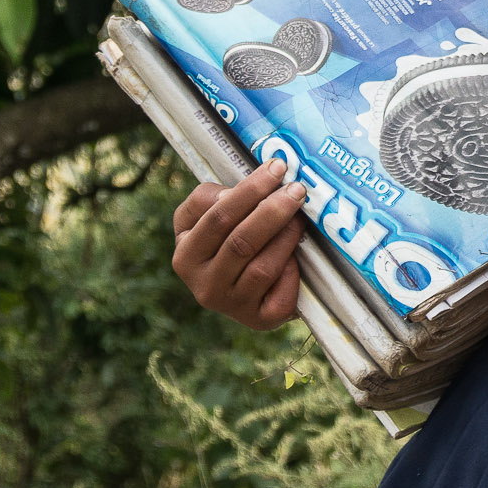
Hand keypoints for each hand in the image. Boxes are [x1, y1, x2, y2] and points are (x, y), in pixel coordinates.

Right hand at [171, 158, 307, 329]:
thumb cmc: (227, 241)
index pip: (217, 217)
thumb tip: (235, 193)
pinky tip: (300, 256)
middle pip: (241, 242)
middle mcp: (203, 286)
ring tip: (301, 216)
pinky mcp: (259, 321)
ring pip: (262, 267)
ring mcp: (231, 306)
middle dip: (273, 210)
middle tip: (297, 189)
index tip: (278, 167)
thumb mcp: (207, 219)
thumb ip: (211, 200)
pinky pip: (279, 294)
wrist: (243, 291)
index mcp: (185, 256)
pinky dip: (292, 271)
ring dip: (287, 237)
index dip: (250, 190)